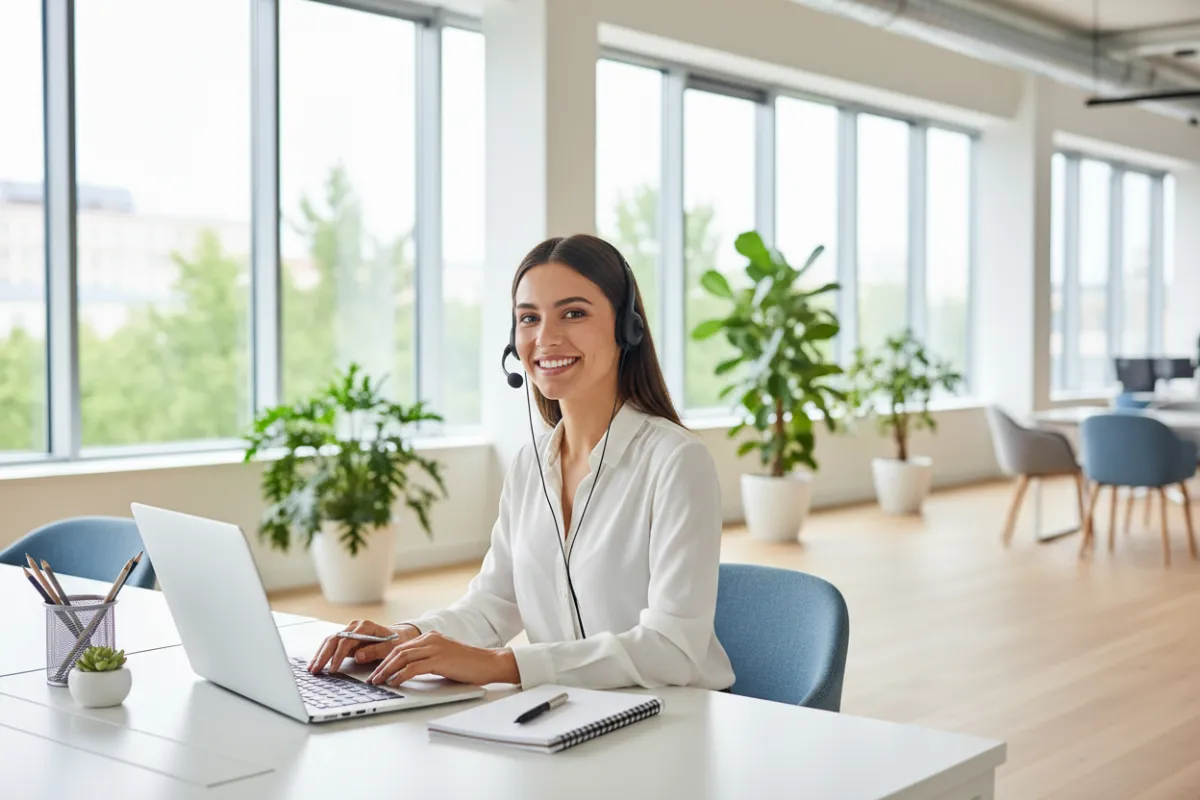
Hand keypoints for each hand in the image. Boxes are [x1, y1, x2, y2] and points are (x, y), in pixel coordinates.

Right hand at [308, 620, 419, 673]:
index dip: (338, 656)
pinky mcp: (346, 637)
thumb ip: (375, 651)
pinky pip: (331, 644)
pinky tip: (316, 663)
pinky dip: (323, 653)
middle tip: (315, 670)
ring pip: (330, 641)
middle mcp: (355, 626)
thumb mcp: (391, 648)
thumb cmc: (396, 642)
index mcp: (365, 626)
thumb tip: (357, 656)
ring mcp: (349, 631)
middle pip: (334, 639)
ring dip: (320, 655)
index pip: (347, 641)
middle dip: (323, 656)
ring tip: (312, 668)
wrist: (398, 636)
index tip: (332, 669)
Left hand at [366, 630, 520, 686]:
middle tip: (372, 678)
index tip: (376, 670)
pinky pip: (413, 667)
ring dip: (386, 671)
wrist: (488, 663)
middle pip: (397, 651)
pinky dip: (400, 676)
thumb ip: (427, 660)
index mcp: (430, 637)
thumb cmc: (468, 665)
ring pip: (402, 657)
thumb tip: (408, 672)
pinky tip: (394, 683)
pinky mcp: (439, 659)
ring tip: (378, 682)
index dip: (385, 658)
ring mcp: (435, 648)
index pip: (401, 647)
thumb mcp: (444, 658)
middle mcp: (430, 639)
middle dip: (382, 665)